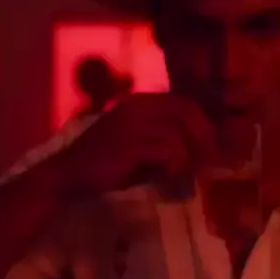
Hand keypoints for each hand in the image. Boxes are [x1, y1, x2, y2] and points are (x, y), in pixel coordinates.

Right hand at [63, 93, 213, 197]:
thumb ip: (167, 140)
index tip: (210, 145)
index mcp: (142, 102)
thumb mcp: (140, 143)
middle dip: (202, 136)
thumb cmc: (107, 162)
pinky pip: (167, 150)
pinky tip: (167, 176)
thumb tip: (201, 150)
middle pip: (186, 112)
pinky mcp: (129, 144)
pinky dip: (174, 165)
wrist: (69, 174)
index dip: (202, 123)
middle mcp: (138, 106)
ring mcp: (132, 123)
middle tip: (206, 159)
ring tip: (180, 172)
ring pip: (178, 134)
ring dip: (186, 156)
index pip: (184, 103)